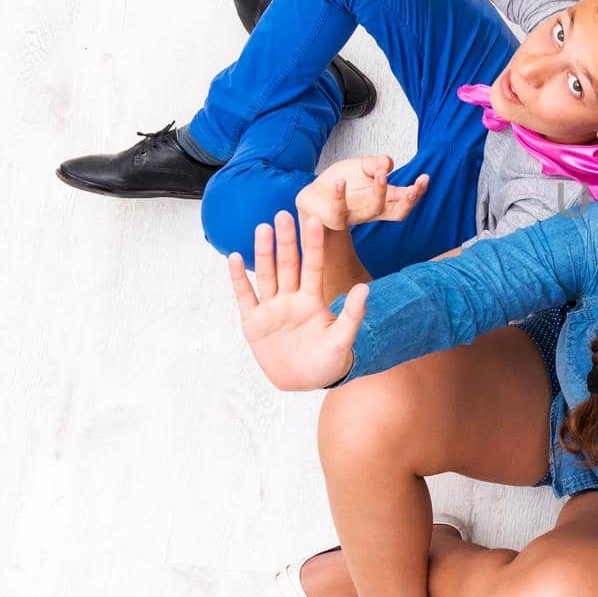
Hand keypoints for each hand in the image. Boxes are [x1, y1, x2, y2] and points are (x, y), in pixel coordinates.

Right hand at [226, 211, 367, 391]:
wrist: (304, 382)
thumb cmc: (328, 361)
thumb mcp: (342, 339)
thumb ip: (352, 314)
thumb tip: (364, 288)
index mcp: (313, 300)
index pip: (313, 266)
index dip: (313, 244)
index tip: (314, 220)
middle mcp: (291, 299)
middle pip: (288, 264)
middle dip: (286, 240)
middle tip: (283, 214)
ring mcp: (272, 309)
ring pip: (266, 275)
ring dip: (263, 252)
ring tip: (262, 228)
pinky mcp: (254, 323)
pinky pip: (245, 296)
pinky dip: (238, 278)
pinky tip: (233, 257)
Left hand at [296, 156, 429, 232]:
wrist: (315, 195)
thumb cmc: (342, 182)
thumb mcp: (362, 166)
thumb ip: (376, 162)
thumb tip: (387, 164)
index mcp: (383, 199)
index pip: (406, 199)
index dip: (417, 191)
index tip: (424, 177)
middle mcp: (373, 210)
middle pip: (398, 213)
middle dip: (408, 202)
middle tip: (412, 189)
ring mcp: (355, 216)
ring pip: (373, 210)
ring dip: (380, 193)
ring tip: (381, 175)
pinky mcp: (335, 219)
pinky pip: (339, 211)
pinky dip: (340, 195)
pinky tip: (341, 181)